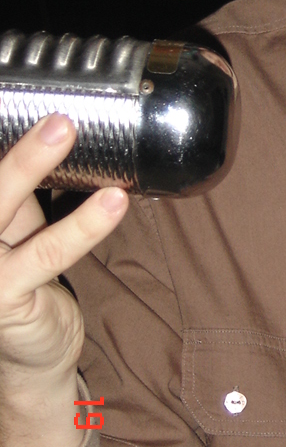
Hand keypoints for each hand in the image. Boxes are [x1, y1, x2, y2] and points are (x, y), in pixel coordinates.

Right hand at [0, 115, 127, 446]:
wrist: (33, 358)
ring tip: (65, 128)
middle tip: (39, 100)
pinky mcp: (4, 296)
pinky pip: (49, 253)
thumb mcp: (15, 228)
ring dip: (31, 164)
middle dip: (7, 143)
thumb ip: (19, 188)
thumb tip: (50, 127)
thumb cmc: (23, 280)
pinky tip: (114, 201)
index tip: (10, 88)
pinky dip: (84, 225)